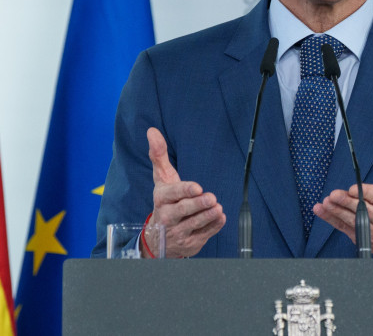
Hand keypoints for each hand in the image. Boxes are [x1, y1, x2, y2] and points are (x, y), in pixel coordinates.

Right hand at [146, 127, 225, 256]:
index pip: (172, 194)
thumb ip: (158, 155)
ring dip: (208, 216)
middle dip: (198, 204)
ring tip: (218, 208)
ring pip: (194, 224)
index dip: (185, 191)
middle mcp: (167, 217)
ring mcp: (178, 232)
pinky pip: (203, 234)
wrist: (157, 237)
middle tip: (212, 198)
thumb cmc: (164, 201)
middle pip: (184, 210)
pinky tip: (221, 218)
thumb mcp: (161, 179)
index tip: (198, 187)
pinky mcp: (190, 242)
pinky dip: (213, 227)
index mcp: (161, 199)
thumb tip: (152, 131)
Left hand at [314, 145, 372, 255]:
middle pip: (364, 210)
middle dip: (348, 203)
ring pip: (353, 221)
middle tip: (334, 194)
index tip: (353, 189)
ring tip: (326, 202)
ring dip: (337, 212)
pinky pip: (344, 228)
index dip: (366, 193)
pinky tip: (321, 210)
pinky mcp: (361, 238)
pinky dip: (330, 220)